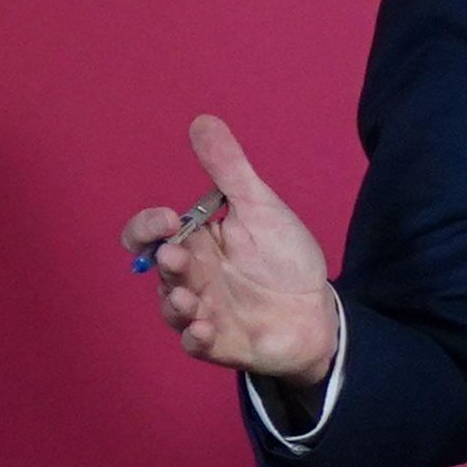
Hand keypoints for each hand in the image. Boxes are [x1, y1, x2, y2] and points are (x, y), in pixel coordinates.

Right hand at [126, 115, 340, 388]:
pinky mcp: (221, 343)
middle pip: (161, 271)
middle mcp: (190, 277)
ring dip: (176, 305)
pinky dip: (196, 339)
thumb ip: (229, 170)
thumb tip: (202, 121)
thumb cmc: (283, 258)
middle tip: (177, 258)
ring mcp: (203, 312)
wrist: (318, 308)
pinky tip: (205, 330)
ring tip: (190, 299)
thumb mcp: (260, 208)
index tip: (169, 220)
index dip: (147, 227)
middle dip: (166, 265)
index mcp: (194, 243)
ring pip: (173, 310)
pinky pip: (197, 345)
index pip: (149, 234)